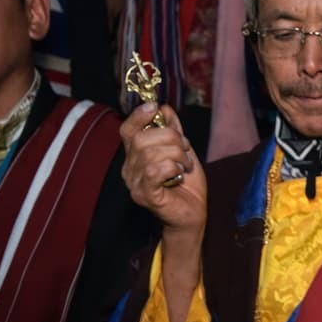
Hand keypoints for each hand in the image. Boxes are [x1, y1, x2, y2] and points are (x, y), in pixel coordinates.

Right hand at [119, 102, 206, 237]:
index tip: (154, 107)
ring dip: (176, 155)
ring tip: (184, 165)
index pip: (127, 130)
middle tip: (185, 149)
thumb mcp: (182, 151)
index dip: (138, 115)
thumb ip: (173, 130)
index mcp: (135, 156)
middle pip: (141, 138)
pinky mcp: (145, 195)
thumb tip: (164, 107)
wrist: (193, 214)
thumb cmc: (187, 185)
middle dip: (170, 137)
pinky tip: (179, 175)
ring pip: (150, 153)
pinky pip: (154, 171)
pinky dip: (171, 168)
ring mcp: (135, 183)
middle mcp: (130, 169)